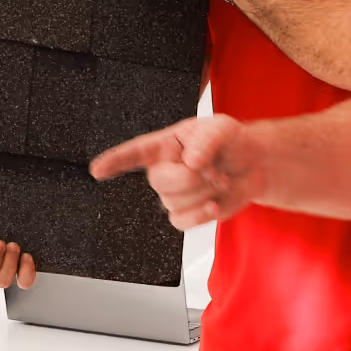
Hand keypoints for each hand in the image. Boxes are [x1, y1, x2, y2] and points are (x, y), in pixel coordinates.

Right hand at [90, 113, 265, 227]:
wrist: (253, 166)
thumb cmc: (231, 142)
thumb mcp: (222, 129)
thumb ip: (206, 140)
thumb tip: (190, 161)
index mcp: (166, 145)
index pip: (135, 153)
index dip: (115, 161)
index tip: (97, 169)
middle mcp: (164, 169)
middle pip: (159, 181)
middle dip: (191, 178)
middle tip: (214, 169)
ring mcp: (174, 194)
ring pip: (173, 202)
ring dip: (203, 192)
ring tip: (219, 179)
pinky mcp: (187, 213)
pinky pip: (182, 222)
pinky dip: (201, 215)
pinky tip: (214, 203)